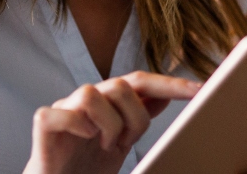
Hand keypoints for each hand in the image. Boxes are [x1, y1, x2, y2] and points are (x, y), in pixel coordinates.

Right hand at [22, 72, 199, 173]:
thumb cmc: (85, 165)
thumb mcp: (120, 142)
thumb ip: (138, 116)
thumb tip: (164, 96)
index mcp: (108, 102)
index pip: (142, 82)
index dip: (171, 84)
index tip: (201, 90)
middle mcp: (87, 99)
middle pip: (119, 85)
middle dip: (133, 117)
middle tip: (125, 142)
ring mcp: (65, 109)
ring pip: (91, 94)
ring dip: (106, 125)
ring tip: (103, 146)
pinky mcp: (44, 123)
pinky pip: (61, 113)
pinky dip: (76, 126)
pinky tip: (82, 139)